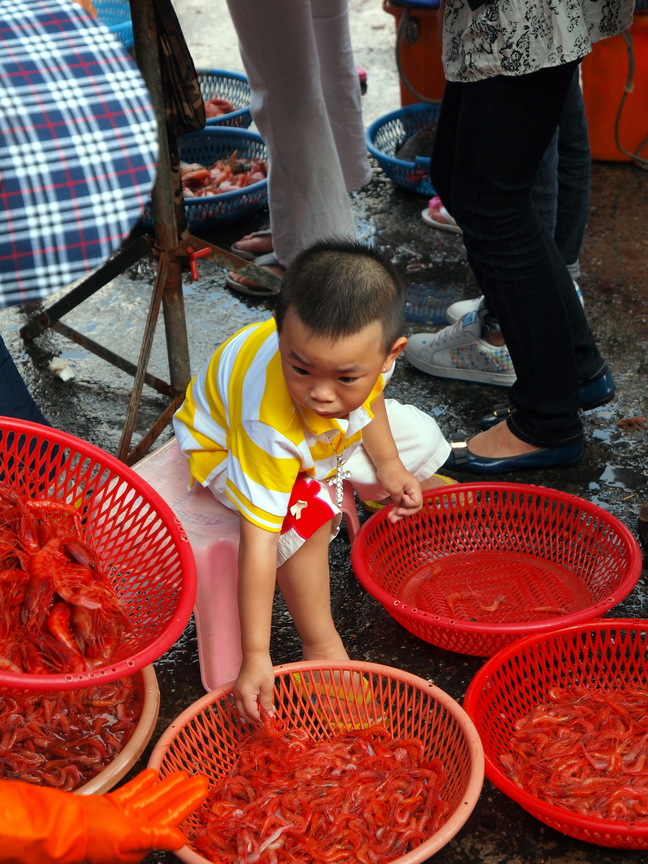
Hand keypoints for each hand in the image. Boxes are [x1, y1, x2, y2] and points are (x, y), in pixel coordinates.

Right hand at [84, 769, 208, 863]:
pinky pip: (132, 792)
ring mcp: (122, 817)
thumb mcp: (128, 839)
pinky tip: (154, 773)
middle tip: (201, 777)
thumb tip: (180, 840)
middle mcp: (134, 830)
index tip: (202, 790)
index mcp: (141, 841)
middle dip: (182, 793)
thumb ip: (155, 837)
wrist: (64, 825)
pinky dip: (142, 783)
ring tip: (183, 773)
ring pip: (150, 798)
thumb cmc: (94, 837)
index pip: (171, 819)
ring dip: (166, 786)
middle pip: (164, 807)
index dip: (187, 804)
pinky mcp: (111, 806)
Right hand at [233, 653, 275, 723]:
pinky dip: (249, 707)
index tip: (269, 722)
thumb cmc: (262, 668)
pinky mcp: (238, 688)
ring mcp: (236, 691)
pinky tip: (259, 705)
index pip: (251, 713)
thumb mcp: (267, 687)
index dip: (260, 720)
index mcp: (244, 695)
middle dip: (254, 719)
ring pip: (242, 709)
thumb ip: (266, 703)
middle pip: (243, 714)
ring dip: (252, 714)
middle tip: (266, 720)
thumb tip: (268, 716)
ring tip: (264, 713)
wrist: (254, 653)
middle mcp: (237, 695)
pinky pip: (241, 703)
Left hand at [376, 459, 422, 522]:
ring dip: (398, 513)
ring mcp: (406, 492)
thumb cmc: (391, 473)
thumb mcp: (395, 489)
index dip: (409, 505)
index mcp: (415, 489)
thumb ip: (398, 500)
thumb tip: (400, 506)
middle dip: (404, 513)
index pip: (417, 503)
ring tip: (391, 519)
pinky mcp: (400, 492)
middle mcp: (412, 491)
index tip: (401, 499)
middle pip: (413, 507)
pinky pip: (400, 503)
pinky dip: (395, 508)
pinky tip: (390, 514)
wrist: (384, 463)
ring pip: (405, 506)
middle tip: (394, 518)